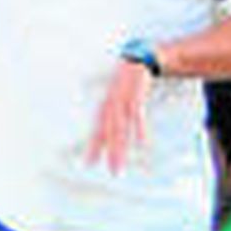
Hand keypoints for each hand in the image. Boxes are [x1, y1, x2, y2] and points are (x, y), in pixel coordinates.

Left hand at [85, 57, 153, 173]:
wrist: (138, 59)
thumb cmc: (127, 83)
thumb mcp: (118, 98)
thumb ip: (115, 114)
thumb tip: (114, 132)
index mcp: (105, 107)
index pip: (97, 130)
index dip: (93, 147)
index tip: (88, 164)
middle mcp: (111, 105)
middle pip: (109, 132)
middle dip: (110, 152)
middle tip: (112, 170)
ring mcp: (123, 100)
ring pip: (120, 127)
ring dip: (120, 147)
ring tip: (120, 163)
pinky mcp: (136, 95)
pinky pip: (137, 116)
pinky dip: (139, 129)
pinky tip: (142, 144)